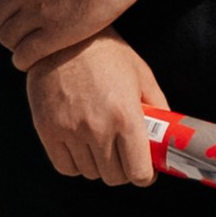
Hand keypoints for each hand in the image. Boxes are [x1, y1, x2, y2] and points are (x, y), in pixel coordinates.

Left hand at [0, 0, 150, 69]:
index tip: (10, 8)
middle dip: (6, 26)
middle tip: (20, 32)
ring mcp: (37, 11)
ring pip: (8, 38)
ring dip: (16, 45)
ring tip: (28, 48)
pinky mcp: (55, 33)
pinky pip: (26, 54)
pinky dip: (25, 61)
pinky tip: (33, 61)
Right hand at [27, 33, 170, 184]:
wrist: (63, 39)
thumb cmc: (108, 55)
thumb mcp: (143, 76)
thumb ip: (159, 108)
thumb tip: (167, 136)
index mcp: (126, 118)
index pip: (138, 173)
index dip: (145, 176)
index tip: (145, 171)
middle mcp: (98, 129)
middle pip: (114, 177)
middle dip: (123, 171)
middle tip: (124, 156)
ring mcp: (70, 132)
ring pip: (90, 173)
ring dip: (99, 166)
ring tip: (102, 146)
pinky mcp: (47, 131)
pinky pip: (65, 167)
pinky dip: (76, 164)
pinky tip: (82, 147)